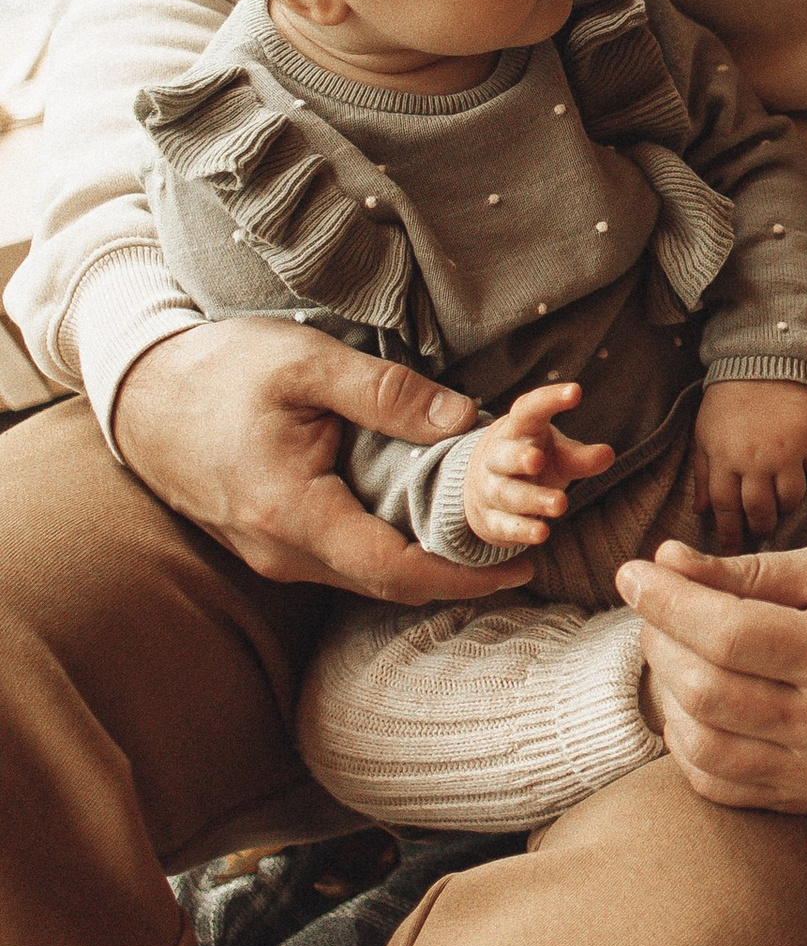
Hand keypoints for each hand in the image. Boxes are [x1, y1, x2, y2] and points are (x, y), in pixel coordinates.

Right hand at [115, 319, 532, 602]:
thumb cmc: (218, 370)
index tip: (524, 563)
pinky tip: (427, 519)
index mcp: (294, 515)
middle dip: (460, 571)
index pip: (396, 571)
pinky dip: (390, 545)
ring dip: (426, 559)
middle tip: (528, 543)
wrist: (138, 391)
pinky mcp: (269, 542)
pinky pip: (341, 557)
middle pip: (387, 581)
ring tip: (492, 531)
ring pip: (364, 573)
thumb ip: (388, 395)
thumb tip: (466, 422)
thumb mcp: (306, 364)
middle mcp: (281, 552)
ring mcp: (271, 553)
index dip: (466, 576)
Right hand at [461, 381, 615, 553]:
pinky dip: (522, 530)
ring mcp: (490, 489)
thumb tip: (608, 454)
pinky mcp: (490, 520)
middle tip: (537, 460)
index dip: (550, 400)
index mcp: (519, 430)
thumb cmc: (532, 461)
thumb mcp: (557, 455)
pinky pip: (504, 525)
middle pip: (503, 455)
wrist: (485, 489)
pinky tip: (542, 534)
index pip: (529, 410)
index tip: (576, 391)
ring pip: (506, 493)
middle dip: (518, 458)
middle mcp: (498, 457)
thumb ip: (580, 456)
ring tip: (560, 504)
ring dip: (532, 499)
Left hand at [615, 539, 806, 811]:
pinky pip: (722, 786)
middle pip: (707, 691)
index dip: (667, 601)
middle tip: (656, 607)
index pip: (730, 632)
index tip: (634, 572)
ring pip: (704, 746)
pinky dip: (689, 745)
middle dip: (660, 642)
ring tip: (674, 652)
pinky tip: (694, 704)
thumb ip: (752, 571)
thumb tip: (667, 562)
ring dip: (666, 694)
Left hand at [690, 377, 806, 553]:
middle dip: (761, 525)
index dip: (730, 534)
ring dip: (786, 503)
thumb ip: (703, 474)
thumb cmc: (728, 401)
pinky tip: (805, 464)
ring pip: (792, 497)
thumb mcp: (705, 435)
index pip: (726, 510)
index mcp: (725, 459)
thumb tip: (702, 513)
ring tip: (782, 499)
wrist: (763, 359)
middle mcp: (756, 459)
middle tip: (763, 528)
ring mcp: (788, 450)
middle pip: (761, 510)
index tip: (733, 548)